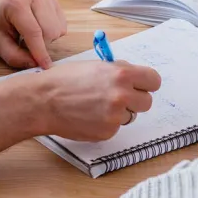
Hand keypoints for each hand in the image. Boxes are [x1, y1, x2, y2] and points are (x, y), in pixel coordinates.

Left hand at [0, 0, 67, 68]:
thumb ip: (13, 55)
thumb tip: (34, 63)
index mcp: (17, 3)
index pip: (33, 31)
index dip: (39, 51)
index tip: (44, 66)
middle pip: (49, 31)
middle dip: (40, 45)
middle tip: (24, 45)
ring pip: (57, 30)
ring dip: (46, 40)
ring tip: (29, 37)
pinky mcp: (55, 3)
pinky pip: (62, 27)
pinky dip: (52, 35)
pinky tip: (39, 31)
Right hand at [30, 60, 161, 141]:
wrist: (43, 101)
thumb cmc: (64, 81)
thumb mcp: (95, 66)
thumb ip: (117, 71)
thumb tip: (133, 76)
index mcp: (121, 74)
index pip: (154, 80)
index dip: (147, 83)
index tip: (142, 86)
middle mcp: (122, 95)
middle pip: (147, 101)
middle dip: (135, 99)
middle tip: (119, 97)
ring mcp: (115, 116)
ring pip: (131, 116)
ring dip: (120, 112)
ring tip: (97, 105)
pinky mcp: (107, 132)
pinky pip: (115, 127)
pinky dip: (106, 123)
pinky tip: (89, 116)